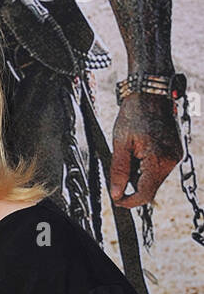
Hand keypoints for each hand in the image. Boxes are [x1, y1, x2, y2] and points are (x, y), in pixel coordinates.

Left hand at [110, 92, 181, 207]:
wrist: (151, 92)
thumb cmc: (135, 114)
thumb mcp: (120, 144)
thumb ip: (119, 171)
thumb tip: (116, 193)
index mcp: (158, 160)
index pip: (145, 194)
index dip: (128, 201)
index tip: (116, 199)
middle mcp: (171, 160)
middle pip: (150, 188)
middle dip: (132, 185)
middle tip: (120, 169)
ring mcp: (175, 155)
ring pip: (154, 179)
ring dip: (139, 175)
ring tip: (131, 153)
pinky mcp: (175, 150)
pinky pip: (160, 168)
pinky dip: (147, 166)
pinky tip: (140, 151)